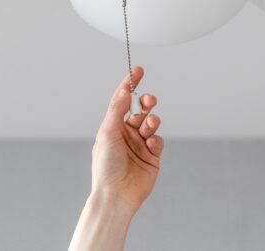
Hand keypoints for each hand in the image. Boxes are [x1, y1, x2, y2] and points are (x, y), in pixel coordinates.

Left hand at [90, 66, 163, 214]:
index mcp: (113, 126)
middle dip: (147, 102)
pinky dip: (156, 138)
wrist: (116, 194)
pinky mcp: (152, 156)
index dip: (130, 84)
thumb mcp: (107, 133)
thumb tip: (126, 90)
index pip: (123, 100)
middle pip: (141, 109)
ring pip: (152, 123)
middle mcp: (127, 133)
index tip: (138, 70)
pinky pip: (158, 140)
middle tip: (149, 99)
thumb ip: (117, 110)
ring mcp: (140, 144)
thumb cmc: (106, 166)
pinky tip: (151, 143)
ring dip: (152, 120)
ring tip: (148, 126)